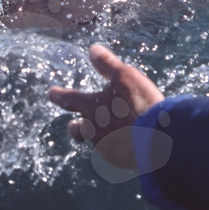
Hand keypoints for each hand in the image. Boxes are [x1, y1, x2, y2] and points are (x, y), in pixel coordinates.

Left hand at [48, 43, 164, 169]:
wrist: (158, 139)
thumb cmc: (140, 104)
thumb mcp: (125, 76)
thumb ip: (107, 64)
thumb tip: (93, 50)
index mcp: (92, 108)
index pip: (70, 99)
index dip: (60, 95)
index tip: (51, 93)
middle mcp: (95, 130)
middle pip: (78, 130)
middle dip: (75, 126)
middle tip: (75, 124)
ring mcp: (107, 147)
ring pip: (97, 141)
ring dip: (100, 134)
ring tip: (111, 129)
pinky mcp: (120, 160)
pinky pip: (114, 151)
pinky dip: (118, 145)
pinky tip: (129, 140)